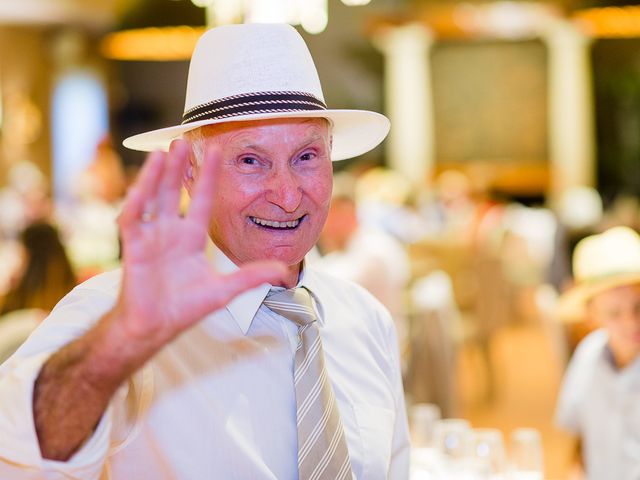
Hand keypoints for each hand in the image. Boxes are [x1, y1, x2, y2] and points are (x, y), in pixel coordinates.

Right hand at [114, 140, 286, 351]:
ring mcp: (151, 237)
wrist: (155, 326)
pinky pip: (133, 219)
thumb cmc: (185, 307)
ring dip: (156, 175)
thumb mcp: (225, 289)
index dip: (208, 177)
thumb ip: (252, 277)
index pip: (201, 200)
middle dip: (179, 167)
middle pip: (174, 192)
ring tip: (164, 151)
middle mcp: (171, 232)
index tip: (215, 153)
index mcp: (192, 238)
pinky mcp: (134, 247)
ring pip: (152, 198)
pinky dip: (137, 201)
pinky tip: (143, 184)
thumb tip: (284, 270)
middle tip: (184, 139)